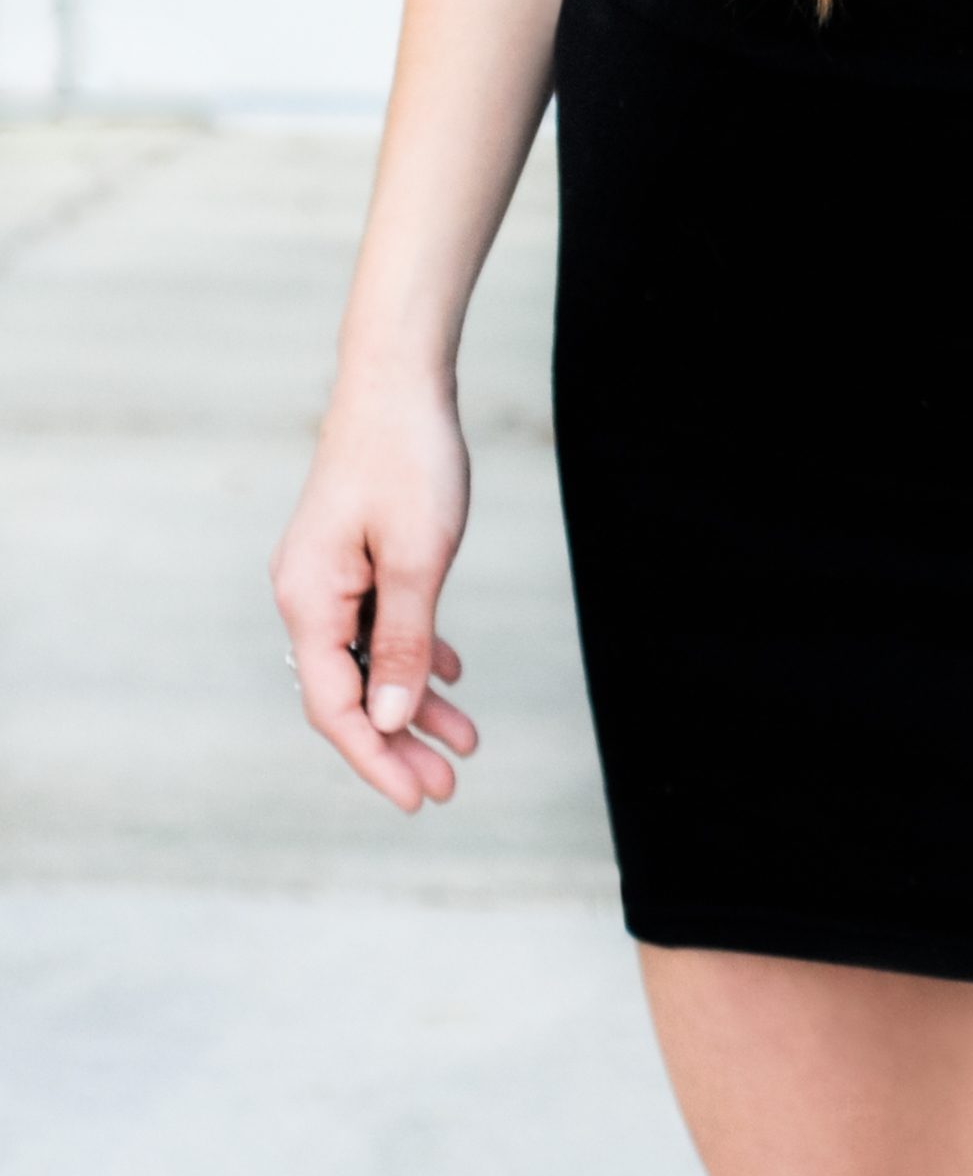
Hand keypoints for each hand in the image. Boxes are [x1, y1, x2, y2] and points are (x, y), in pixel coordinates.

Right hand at [270, 381, 479, 814]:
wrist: (399, 376)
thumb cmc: (408, 458)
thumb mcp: (418, 557)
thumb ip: (404, 640)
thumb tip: (392, 719)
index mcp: (309, 599)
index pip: (335, 705)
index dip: (376, 757)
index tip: (417, 799)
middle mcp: (306, 593)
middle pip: (348, 691)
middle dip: (398, 742)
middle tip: (447, 787)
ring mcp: (327, 573)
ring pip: (368, 658)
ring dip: (412, 700)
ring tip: (463, 742)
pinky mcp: (352, 554)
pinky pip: (376, 622)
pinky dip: (412, 651)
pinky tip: (451, 672)